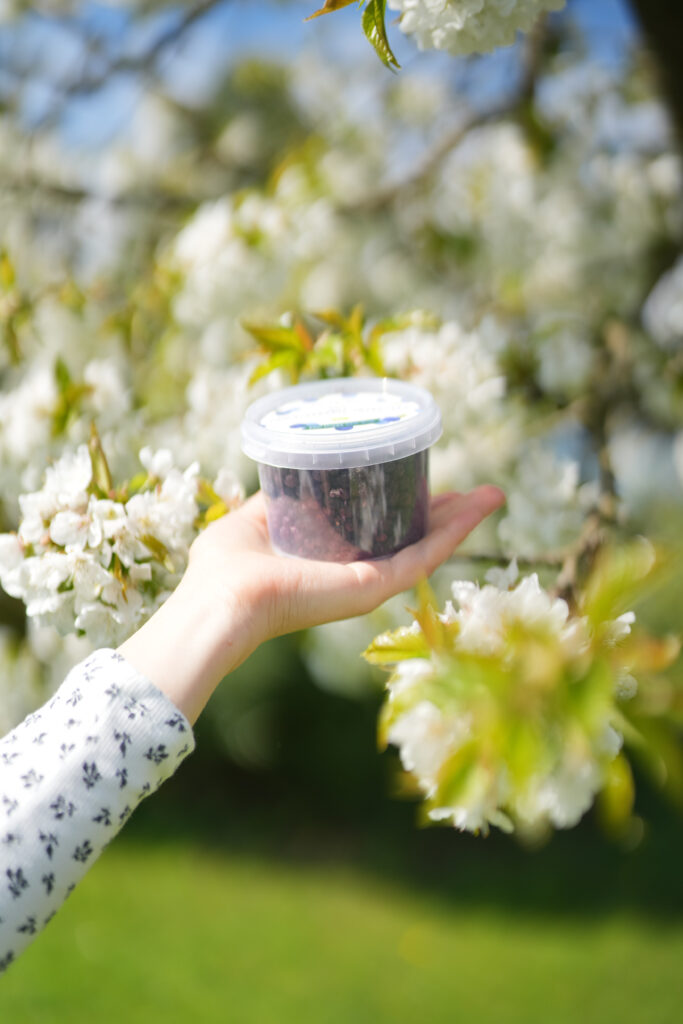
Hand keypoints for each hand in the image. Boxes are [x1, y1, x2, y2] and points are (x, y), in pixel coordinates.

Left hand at [119, 485, 504, 722]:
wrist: (224, 600)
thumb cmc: (226, 568)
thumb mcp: (253, 520)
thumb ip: (274, 501)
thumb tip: (288, 471)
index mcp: (331, 563)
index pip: (380, 535)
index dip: (406, 508)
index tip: (425, 483)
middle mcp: (356, 575)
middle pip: (413, 540)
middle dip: (447, 515)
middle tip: (477, 492)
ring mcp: (370, 583)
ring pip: (429, 546)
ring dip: (464, 520)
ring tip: (494, 495)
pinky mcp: (375, 586)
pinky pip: (426, 555)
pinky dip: (456, 531)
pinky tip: (480, 509)